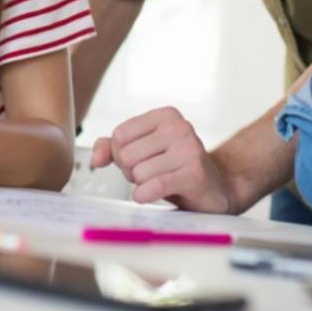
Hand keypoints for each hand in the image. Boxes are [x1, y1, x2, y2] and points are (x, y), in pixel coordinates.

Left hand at [89, 107, 232, 211]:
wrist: (215, 187)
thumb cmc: (174, 167)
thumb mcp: (143, 151)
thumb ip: (113, 148)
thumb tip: (95, 159)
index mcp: (166, 115)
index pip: (119, 135)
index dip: (120, 155)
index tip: (139, 160)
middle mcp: (179, 127)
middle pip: (126, 155)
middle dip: (131, 171)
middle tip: (150, 175)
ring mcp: (189, 149)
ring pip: (138, 173)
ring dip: (142, 185)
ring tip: (160, 182)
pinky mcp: (194, 174)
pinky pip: (154, 186)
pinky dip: (144, 194)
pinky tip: (148, 195)